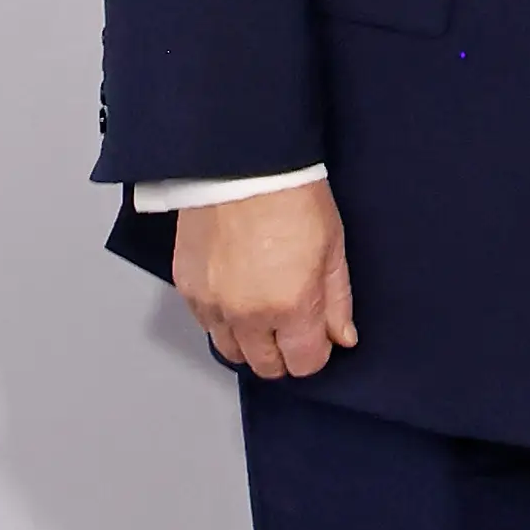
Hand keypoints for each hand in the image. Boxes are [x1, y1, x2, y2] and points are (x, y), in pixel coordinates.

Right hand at [173, 180, 358, 375]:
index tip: (316, 338)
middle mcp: (247, 314)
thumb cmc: (291, 197)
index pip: (303, 364)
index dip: (314, 354)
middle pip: (265, 365)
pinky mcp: (187, 288)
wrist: (241, 164)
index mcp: (290, 306)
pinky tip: (237, 296)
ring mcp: (213, 303)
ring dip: (249, 341)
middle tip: (291, 327)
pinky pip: (205, 324)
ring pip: (231, 350)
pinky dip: (222, 319)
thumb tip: (341, 338)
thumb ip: (336, 302)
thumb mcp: (333, 249)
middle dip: (283, 354)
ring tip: (262, 312)